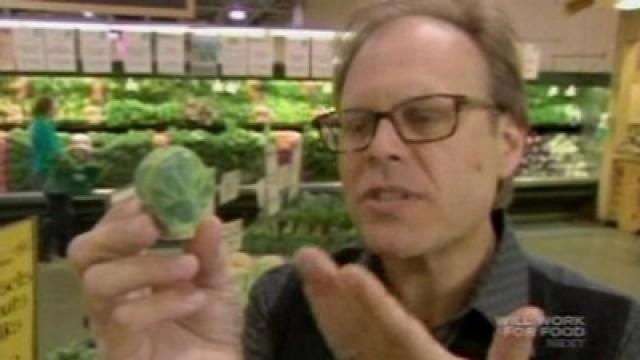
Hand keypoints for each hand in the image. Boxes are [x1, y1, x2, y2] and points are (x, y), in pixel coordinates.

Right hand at [68, 197, 241, 359]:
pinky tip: (194, 299)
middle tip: (152, 225)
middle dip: (116, 232)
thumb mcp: (216, 280)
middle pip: (83, 252)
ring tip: (189, 267)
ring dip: (147, 266)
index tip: (150, 200)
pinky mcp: (119, 351)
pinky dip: (162, 302)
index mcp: (129, 269)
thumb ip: (209, 251)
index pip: (106, 232)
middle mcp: (112, 294)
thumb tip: (207, 216)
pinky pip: (124, 319)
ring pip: (99, 282)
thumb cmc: (211, 326)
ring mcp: (110, 324)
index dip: (122, 212)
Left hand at [296, 247, 542, 359]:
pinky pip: (344, 348)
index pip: (397, 328)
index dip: (373, 302)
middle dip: (332, 291)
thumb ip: (511, 351)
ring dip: (322, 301)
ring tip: (304, 267)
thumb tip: (531, 311)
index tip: (349, 272)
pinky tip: (314, 296)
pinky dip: (327, 321)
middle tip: (307, 256)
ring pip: (344, 336)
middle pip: (358, 327)